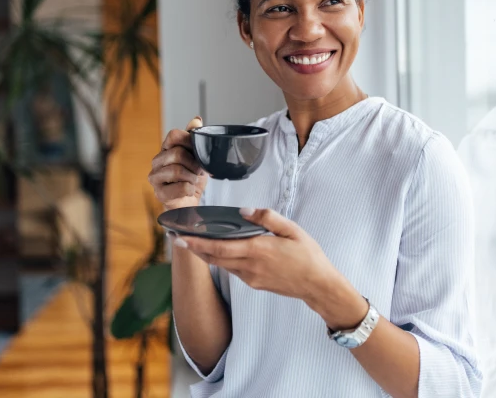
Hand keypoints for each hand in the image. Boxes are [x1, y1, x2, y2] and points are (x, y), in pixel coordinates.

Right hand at [149, 116, 207, 209]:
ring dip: (192, 178)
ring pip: (177, 170)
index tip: (197, 152)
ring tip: (193, 181)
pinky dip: (190, 189)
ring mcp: (155, 177)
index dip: (189, 142)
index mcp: (166, 149)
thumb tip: (196, 119)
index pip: (173, 135)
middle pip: (177, 153)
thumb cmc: (192, 178)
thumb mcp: (197, 156)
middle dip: (194, 164)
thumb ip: (194, 138)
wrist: (191, 202)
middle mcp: (157, 161)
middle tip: (198, 172)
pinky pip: (180, 187)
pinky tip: (189, 191)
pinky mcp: (159, 193)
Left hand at [175, 208, 366, 327]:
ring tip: (191, 243)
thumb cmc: (308, 255)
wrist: (318, 285)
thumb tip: (244, 210)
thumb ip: (267, 218)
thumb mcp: (292, 230)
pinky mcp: (254, 283)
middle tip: (177, 239)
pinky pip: (233, 270)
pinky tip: (218, 252)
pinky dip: (221, 260)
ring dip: (205, 255)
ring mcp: (251, 277)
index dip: (198, 243)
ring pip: (222, 265)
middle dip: (194, 249)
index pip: (220, 247)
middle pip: (214, 258)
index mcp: (258, 250)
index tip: (182, 237)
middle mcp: (250, 266)